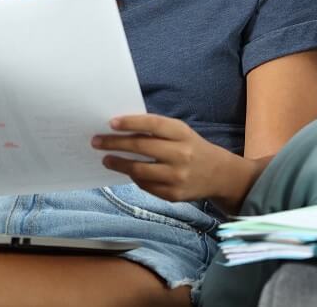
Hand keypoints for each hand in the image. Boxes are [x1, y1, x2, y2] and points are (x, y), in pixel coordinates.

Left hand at [91, 114, 240, 203]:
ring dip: (118, 163)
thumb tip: (120, 128)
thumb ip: (156, 130)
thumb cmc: (191, 147)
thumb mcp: (180, 132)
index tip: (111, 123)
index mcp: (182, 133)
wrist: (219, 174)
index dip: (130, 122)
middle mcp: (181, 154)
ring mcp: (177, 176)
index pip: (152, 124)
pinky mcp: (174, 194)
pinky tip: (127, 171)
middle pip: (141, 146)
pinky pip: (146, 185)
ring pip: (139, 170)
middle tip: (97, 141)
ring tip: (106, 159)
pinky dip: (133, 177)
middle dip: (114, 143)